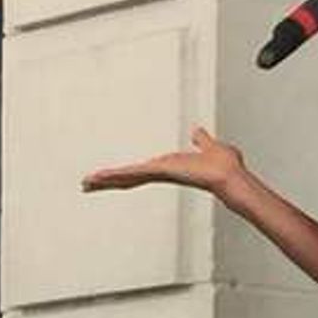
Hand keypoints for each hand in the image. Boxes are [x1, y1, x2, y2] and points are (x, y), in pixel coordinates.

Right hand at [82, 126, 246, 203]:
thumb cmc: (226, 166)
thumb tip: (198, 132)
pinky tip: (101, 177)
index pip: (142, 171)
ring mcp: (161, 173)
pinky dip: (117, 175)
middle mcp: (163, 172)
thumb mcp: (210, 146)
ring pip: (127, 177)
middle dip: (109, 180)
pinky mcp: (161, 171)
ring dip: (106, 179)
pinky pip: (134, 172)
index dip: (125, 174)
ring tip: (86, 183)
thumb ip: (202, 140)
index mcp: (171, 167)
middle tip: (87, 185)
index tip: (110, 178)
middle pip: (130, 177)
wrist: (232, 177)